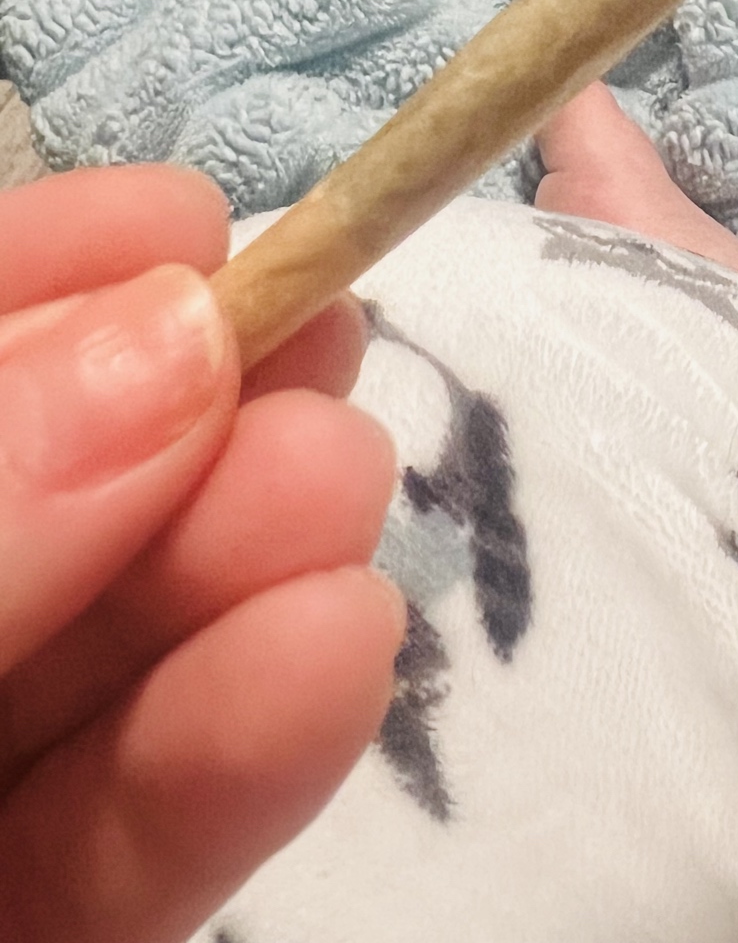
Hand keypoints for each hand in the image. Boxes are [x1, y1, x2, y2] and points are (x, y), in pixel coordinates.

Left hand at [0, 166, 403, 942]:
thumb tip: (161, 345)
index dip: (28, 284)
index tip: (180, 221)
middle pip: (28, 511)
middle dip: (173, 417)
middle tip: (325, 337)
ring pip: (88, 674)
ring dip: (238, 569)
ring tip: (349, 480)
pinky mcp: (24, 942)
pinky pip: (113, 857)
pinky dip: (234, 761)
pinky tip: (339, 652)